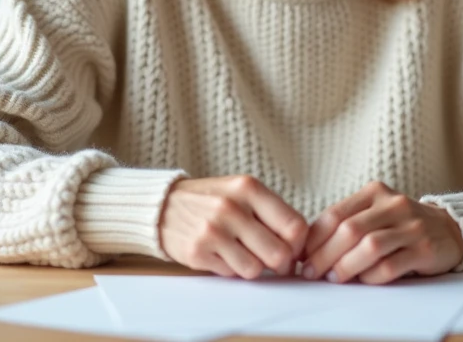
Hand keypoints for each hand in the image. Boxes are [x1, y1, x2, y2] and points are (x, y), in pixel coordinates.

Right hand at [158, 175, 308, 279]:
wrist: (162, 205)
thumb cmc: (211, 199)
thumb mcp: (241, 191)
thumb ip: (271, 212)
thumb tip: (300, 247)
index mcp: (248, 188)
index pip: (294, 226)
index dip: (299, 245)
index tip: (293, 249)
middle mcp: (231, 207)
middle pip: (279, 253)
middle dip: (280, 263)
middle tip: (273, 261)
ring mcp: (213, 231)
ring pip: (256, 270)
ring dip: (253, 267)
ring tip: (243, 254)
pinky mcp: (197, 252)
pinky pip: (231, 274)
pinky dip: (231, 269)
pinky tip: (222, 254)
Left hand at [301, 181, 462, 284]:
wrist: (449, 230)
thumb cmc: (401, 225)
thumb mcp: (375, 214)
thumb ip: (347, 225)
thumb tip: (308, 251)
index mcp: (374, 193)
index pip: (335, 214)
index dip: (314, 239)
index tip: (300, 257)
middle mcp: (393, 205)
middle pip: (350, 230)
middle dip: (324, 255)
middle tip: (311, 273)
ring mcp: (411, 226)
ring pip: (370, 246)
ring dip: (346, 266)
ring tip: (334, 278)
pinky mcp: (425, 248)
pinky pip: (391, 265)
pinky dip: (372, 276)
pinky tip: (363, 281)